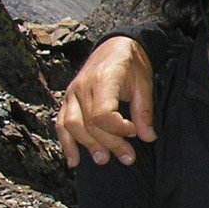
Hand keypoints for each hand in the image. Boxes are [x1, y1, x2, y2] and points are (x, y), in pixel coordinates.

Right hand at [56, 37, 155, 167]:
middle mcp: (82, 86)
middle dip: (108, 143)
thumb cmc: (132, 65)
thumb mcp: (144, 84)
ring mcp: (71, 93)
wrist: (115, 46)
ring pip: (72, 126)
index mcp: (103, 79)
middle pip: (88, 123)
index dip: (118, 128)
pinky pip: (61, 123)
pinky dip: (66, 143)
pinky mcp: (67, 99)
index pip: (102, 113)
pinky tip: (74, 161)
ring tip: (104, 160)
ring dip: (87, 146)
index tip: (134, 131)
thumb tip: (147, 137)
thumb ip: (144, 111)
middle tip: (128, 158)